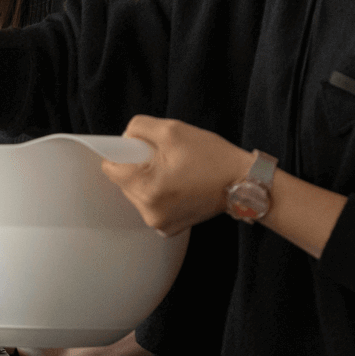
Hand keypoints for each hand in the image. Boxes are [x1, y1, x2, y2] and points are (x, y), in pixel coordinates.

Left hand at [101, 115, 248, 236]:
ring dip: (148, 179)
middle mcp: (149, 212)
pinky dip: (158, 192)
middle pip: (123, 182)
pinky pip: (150, 204)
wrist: (243, 182)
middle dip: (138, 166)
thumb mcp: (172, 130)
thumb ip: (138, 128)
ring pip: (136, 193)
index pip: (111, 168)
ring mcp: (159, 223)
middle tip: (165, 158)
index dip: (123, 152)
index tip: (140, 147)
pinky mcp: (169, 228)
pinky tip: (179, 184)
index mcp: (147, 189)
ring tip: (175, 171)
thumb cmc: (211, 156)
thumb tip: (125, 138)